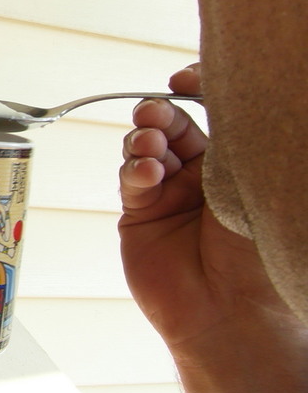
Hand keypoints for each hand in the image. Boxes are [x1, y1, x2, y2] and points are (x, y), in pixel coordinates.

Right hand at [119, 64, 307, 392]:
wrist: (232, 314)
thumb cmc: (261, 255)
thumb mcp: (259, 183)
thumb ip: (236, 138)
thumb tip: (212, 88)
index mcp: (239, 162)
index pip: (214, 111)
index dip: (196, 88)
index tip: (184, 79)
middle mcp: (203, 175)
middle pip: (173, 123)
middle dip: (161, 111)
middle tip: (157, 110)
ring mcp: (169, 194)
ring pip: (146, 146)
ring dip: (144, 137)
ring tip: (151, 145)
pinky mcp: (140, 214)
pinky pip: (131, 179)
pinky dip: (135, 168)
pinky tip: (147, 174)